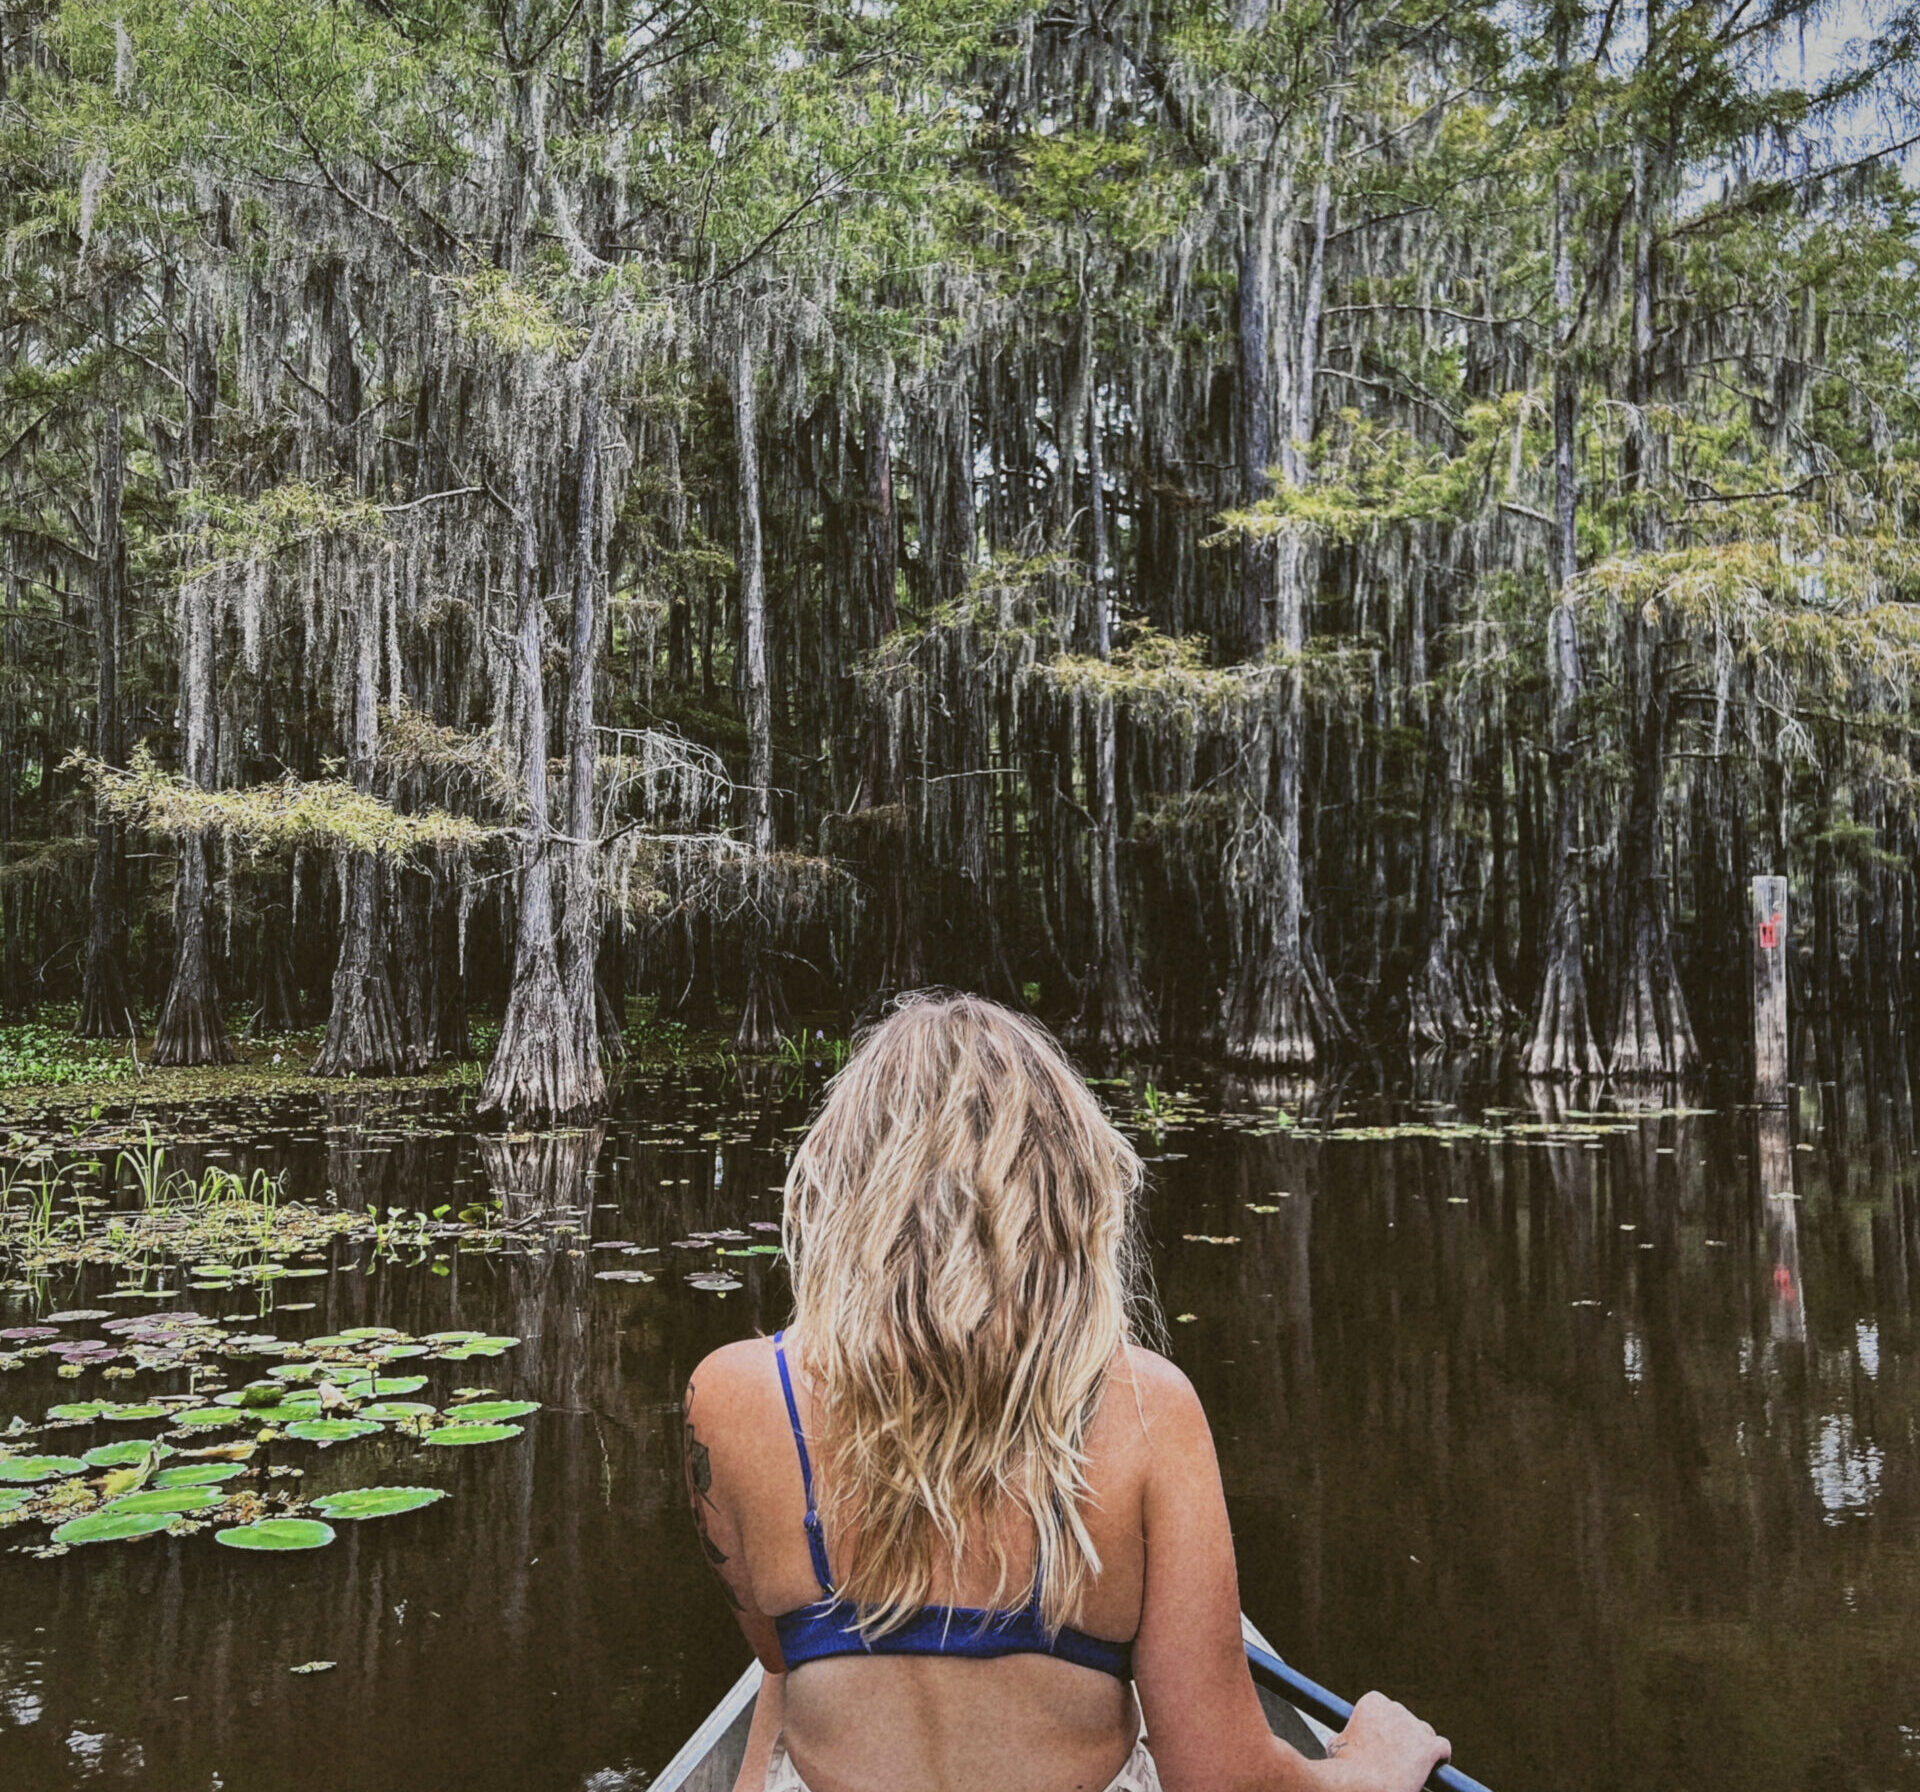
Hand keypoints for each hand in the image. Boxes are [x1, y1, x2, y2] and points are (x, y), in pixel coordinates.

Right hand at [1319, 1690, 1448, 1791]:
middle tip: (1396, 1760)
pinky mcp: (1429, 1747)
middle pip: (1407, 1720)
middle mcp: (1395, 1708)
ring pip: (1426, 1733)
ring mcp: (1414, 1726)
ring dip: (1420, 1747)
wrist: (1363, 1784)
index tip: (1383, 1745)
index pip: (1387, 1709)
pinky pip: (1443, 1747)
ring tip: (1412, 1767)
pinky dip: (1441, 1757)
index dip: (1386, 1728)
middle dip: (1403, 1738)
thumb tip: (1340, 1741)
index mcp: (1373, 1702)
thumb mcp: (1336, 1745)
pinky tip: (1435, 1767)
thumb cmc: (1345, 1769)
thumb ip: (1344, 1738)